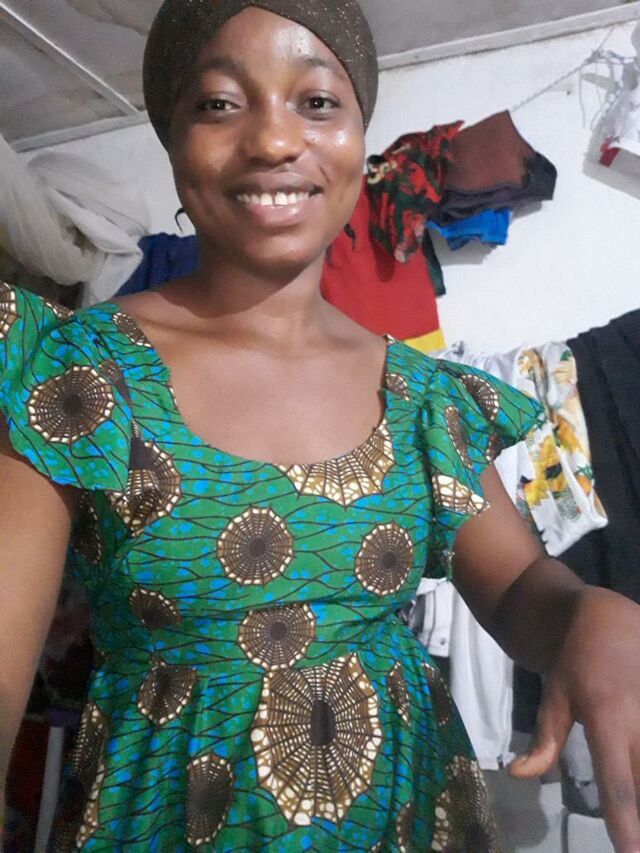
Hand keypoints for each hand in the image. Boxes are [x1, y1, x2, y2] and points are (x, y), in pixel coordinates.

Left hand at [509, 587, 639, 852]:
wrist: (601, 615)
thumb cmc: (572, 663)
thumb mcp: (552, 699)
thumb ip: (543, 742)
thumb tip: (517, 775)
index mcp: (605, 718)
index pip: (617, 779)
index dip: (626, 820)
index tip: (631, 852)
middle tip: (637, 834)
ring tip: (637, 797)